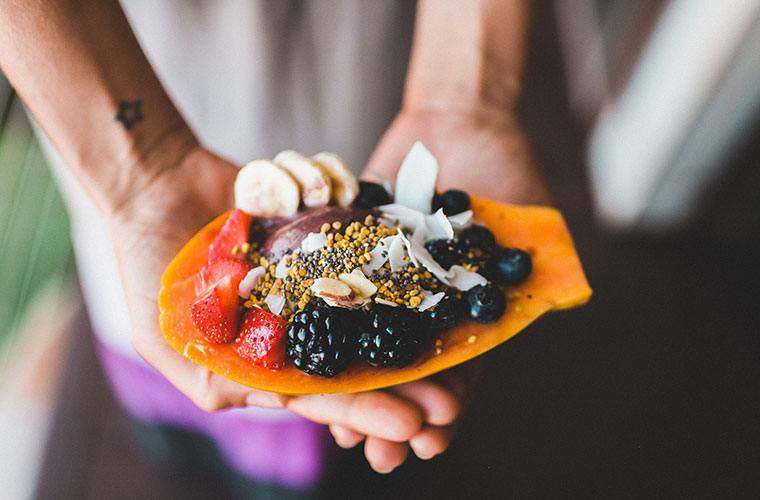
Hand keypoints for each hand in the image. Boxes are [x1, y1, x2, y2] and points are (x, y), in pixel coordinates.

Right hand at [109, 144, 473, 472]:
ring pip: (373, 304)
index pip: (322, 391)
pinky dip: (396, 262)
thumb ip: (210, 377)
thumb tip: (275, 403)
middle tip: (450, 404)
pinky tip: (436, 280)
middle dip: (404, 382)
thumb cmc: (145, 261)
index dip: (364, 409)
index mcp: (265, 354)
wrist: (155, 181)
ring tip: (459, 345)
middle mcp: (298, 319)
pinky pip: (364, 247)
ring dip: (413, 327)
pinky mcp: (325, 232)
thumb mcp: (162, 335)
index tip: (409, 426)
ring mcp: (315, 275)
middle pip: (360, 356)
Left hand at [350, 106, 550, 470]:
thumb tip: (564, 296)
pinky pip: (330, 302)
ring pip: (365, 349)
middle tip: (381, 455)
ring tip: (340, 431)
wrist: (458, 123)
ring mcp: (386, 288)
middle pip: (407, 373)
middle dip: (394, 416)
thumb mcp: (533, 220)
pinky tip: (304, 368)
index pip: (461, 371)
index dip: (446, 407)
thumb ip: (540, 264)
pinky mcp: (350, 260)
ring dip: (354, 390)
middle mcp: (425, 310)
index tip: (432, 438)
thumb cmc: (505, 169)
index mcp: (469, 316)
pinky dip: (319, 334)